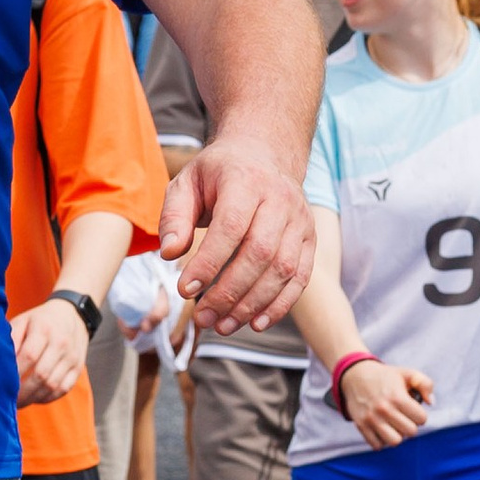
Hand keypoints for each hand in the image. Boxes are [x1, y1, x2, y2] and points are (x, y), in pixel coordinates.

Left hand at [10, 297, 91, 404]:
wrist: (73, 315)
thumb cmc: (40, 320)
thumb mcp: (23, 320)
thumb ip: (12, 338)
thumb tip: (0, 360)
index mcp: (44, 329)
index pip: (29, 355)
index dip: (15, 373)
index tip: (1, 384)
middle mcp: (61, 343)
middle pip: (41, 374)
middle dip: (22, 391)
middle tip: (9, 400)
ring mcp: (71, 357)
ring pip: (52, 385)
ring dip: (33, 397)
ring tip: (19, 402)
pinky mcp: (78, 368)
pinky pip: (63, 389)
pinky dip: (48, 398)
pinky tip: (35, 398)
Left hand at [160, 141, 313, 337]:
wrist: (264, 154)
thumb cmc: (218, 174)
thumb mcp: (187, 183)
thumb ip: (174, 217)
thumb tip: (169, 253)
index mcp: (246, 181)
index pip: (230, 227)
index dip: (208, 263)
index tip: (184, 290)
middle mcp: (280, 200)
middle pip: (260, 253)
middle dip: (229, 292)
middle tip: (203, 317)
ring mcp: (300, 220)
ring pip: (283, 269)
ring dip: (252, 304)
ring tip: (222, 325)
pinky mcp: (310, 238)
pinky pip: (300, 277)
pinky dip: (279, 305)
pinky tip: (255, 323)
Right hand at [340, 358, 431, 449]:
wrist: (355, 376)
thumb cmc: (385, 377)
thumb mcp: (407, 374)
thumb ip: (425, 384)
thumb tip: (430, 403)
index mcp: (397, 397)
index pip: (421, 419)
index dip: (420, 415)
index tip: (413, 410)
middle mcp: (384, 409)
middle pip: (410, 432)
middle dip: (410, 425)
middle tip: (404, 418)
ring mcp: (371, 419)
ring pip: (394, 442)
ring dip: (397, 435)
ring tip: (394, 426)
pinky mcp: (361, 426)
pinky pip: (377, 445)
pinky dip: (382, 441)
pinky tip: (383, 430)